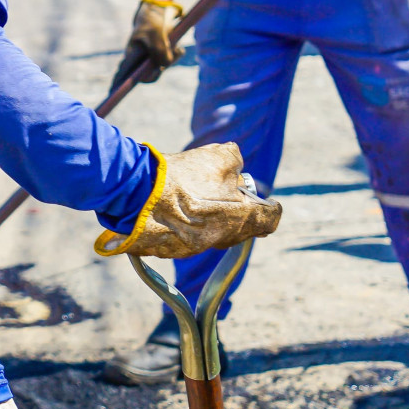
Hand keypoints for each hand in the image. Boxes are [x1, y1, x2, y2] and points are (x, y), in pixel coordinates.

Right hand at [95, 143, 282, 259]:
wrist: (138, 195)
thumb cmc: (181, 176)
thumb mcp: (216, 157)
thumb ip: (234, 160)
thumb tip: (236, 164)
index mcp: (241, 216)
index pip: (270, 219)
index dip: (269, 208)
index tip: (265, 202)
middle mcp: (223, 237)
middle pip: (241, 229)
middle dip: (237, 213)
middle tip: (226, 196)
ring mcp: (197, 247)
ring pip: (215, 235)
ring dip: (211, 220)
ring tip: (196, 200)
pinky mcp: (173, 250)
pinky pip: (189, 240)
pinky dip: (187, 227)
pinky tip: (175, 210)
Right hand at [111, 0, 183, 91]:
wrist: (160, 14)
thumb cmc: (152, 24)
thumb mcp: (156, 35)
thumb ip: (160, 51)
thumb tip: (164, 66)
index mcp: (131, 56)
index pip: (122, 74)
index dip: (118, 85)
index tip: (112, 93)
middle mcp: (139, 60)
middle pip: (148, 76)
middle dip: (160, 69)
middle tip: (168, 59)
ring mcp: (150, 59)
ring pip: (161, 68)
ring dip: (171, 59)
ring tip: (175, 47)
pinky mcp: (161, 56)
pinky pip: (169, 62)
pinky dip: (176, 55)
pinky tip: (177, 47)